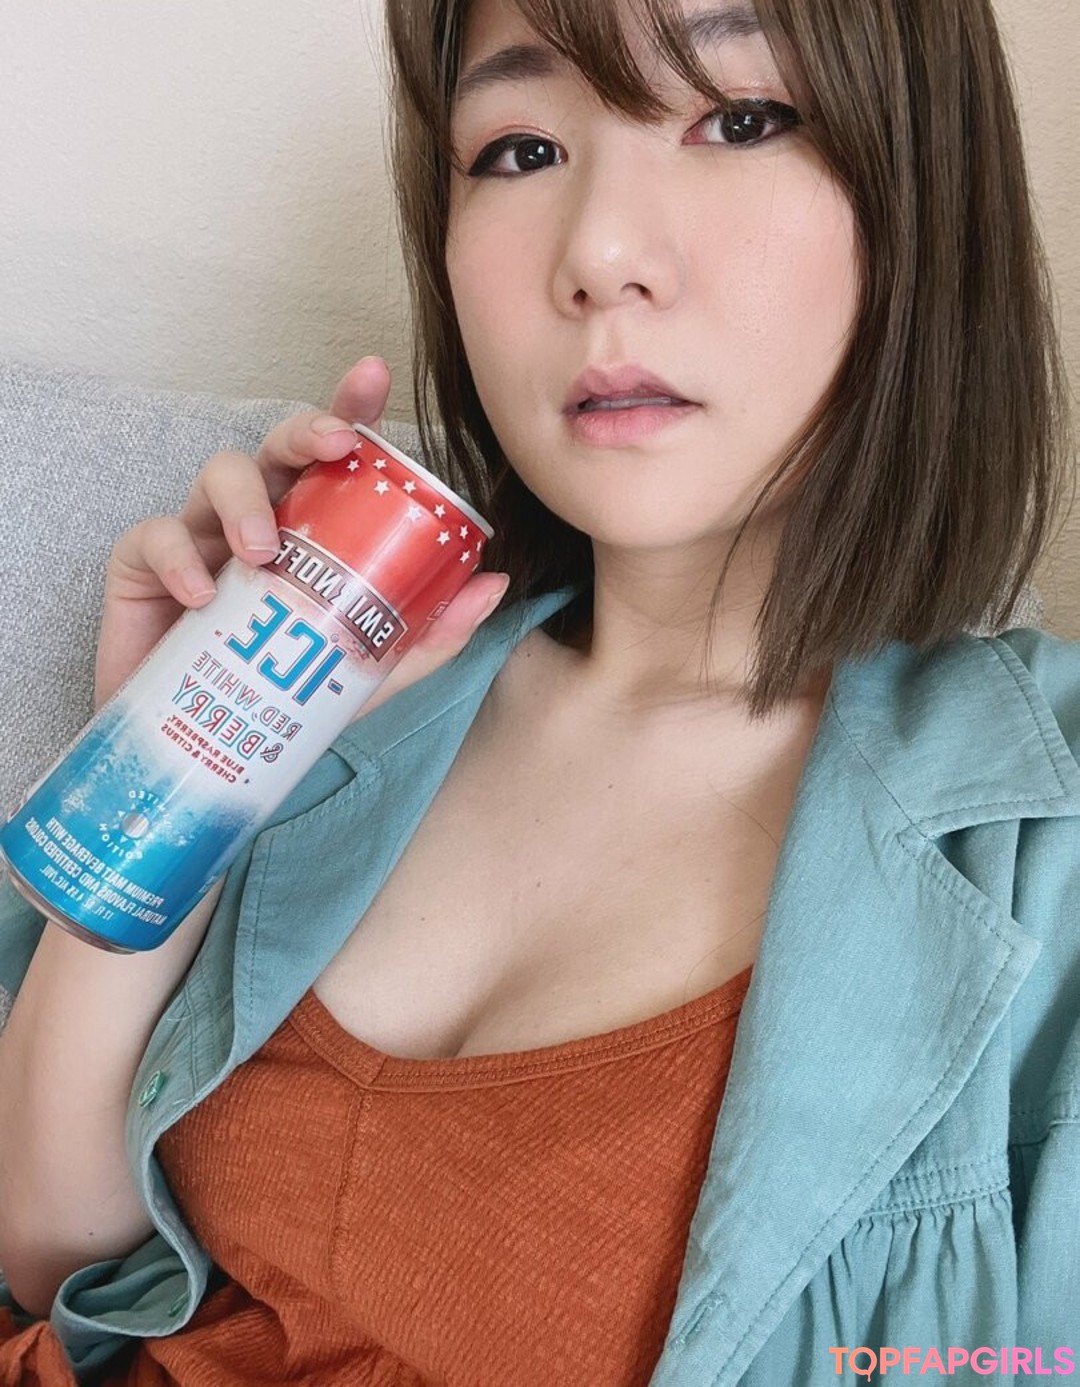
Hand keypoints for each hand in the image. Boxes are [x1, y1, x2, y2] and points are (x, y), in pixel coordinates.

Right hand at [93, 356, 508, 712]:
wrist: (206, 754)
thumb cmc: (282, 697)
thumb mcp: (365, 672)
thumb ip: (427, 635)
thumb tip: (493, 584)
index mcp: (310, 531)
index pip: (331, 459)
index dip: (348, 408)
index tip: (373, 376)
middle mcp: (257, 519)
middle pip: (278, 447)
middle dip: (306, 430)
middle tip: (333, 446)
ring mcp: (200, 538)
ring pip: (218, 474)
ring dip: (246, 500)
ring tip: (265, 551)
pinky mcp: (143, 568)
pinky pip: (154, 539)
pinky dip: (178, 561)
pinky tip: (203, 598)